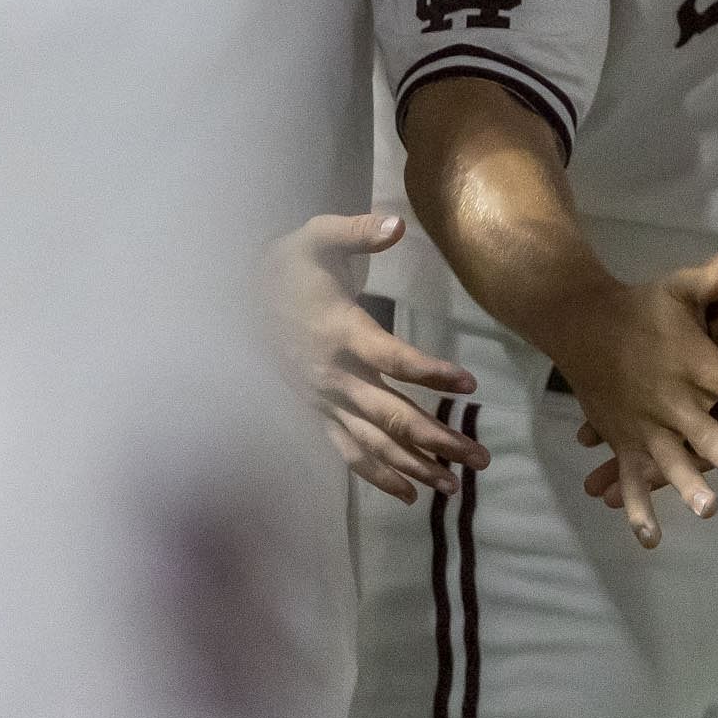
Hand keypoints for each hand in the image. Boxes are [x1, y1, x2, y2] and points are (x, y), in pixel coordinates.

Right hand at [262, 213, 489, 504]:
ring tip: (455, 486)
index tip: (469, 384)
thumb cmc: (288, 265)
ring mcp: (323, 399)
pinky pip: (347, 451)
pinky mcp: (315, 412)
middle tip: (480, 458)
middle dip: (437, 439)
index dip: (430, 371)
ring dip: (415, 466)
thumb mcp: (317, 237)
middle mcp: (333, 375)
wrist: (237, 297)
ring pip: (373, 442)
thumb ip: (356, 230)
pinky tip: (409, 494)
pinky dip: (378, 475)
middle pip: (391, 414)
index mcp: (341, 332)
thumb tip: (396, 222)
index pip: (392, 358)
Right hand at [579, 242, 717, 506]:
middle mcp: (671, 398)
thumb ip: (717, 278)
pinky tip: (651, 539)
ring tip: (707, 510)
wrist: (580, 322)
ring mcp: (644, 422)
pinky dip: (637, 507)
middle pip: (704, 433)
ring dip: (686, 486)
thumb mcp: (680, 288)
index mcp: (693, 363)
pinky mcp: (622, 438)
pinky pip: (631, 476)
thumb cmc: (641, 305)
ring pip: (669, 459)